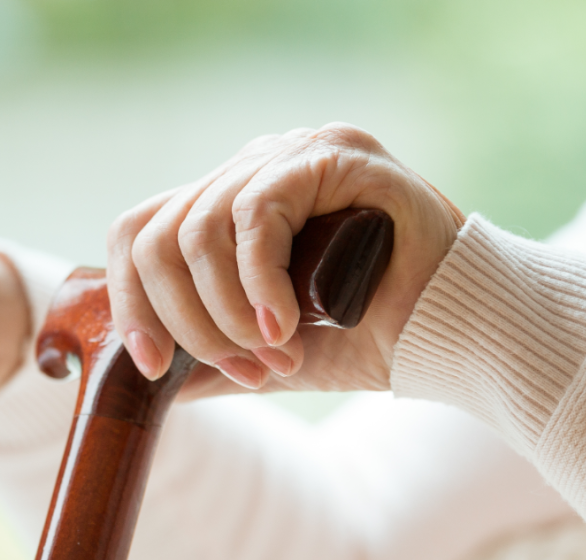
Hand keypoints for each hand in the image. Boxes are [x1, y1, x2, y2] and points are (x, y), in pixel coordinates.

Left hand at [107, 123, 465, 396]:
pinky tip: (283, 325)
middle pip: (158, 236)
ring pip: (198, 230)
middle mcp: (249, 170)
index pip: (140, 234)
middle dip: (186, 323)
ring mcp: (289, 154)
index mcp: (225, 205)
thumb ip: (206, 357)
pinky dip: (258, 282)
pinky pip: (256, 214)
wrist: (454, 336)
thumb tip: (144, 379)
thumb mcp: (263, 354)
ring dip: (225, 313)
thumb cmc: (365, 338)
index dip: (131, 302)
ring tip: (274, 353)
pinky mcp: (331, 155)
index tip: (152, 367)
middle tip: (243, 368)